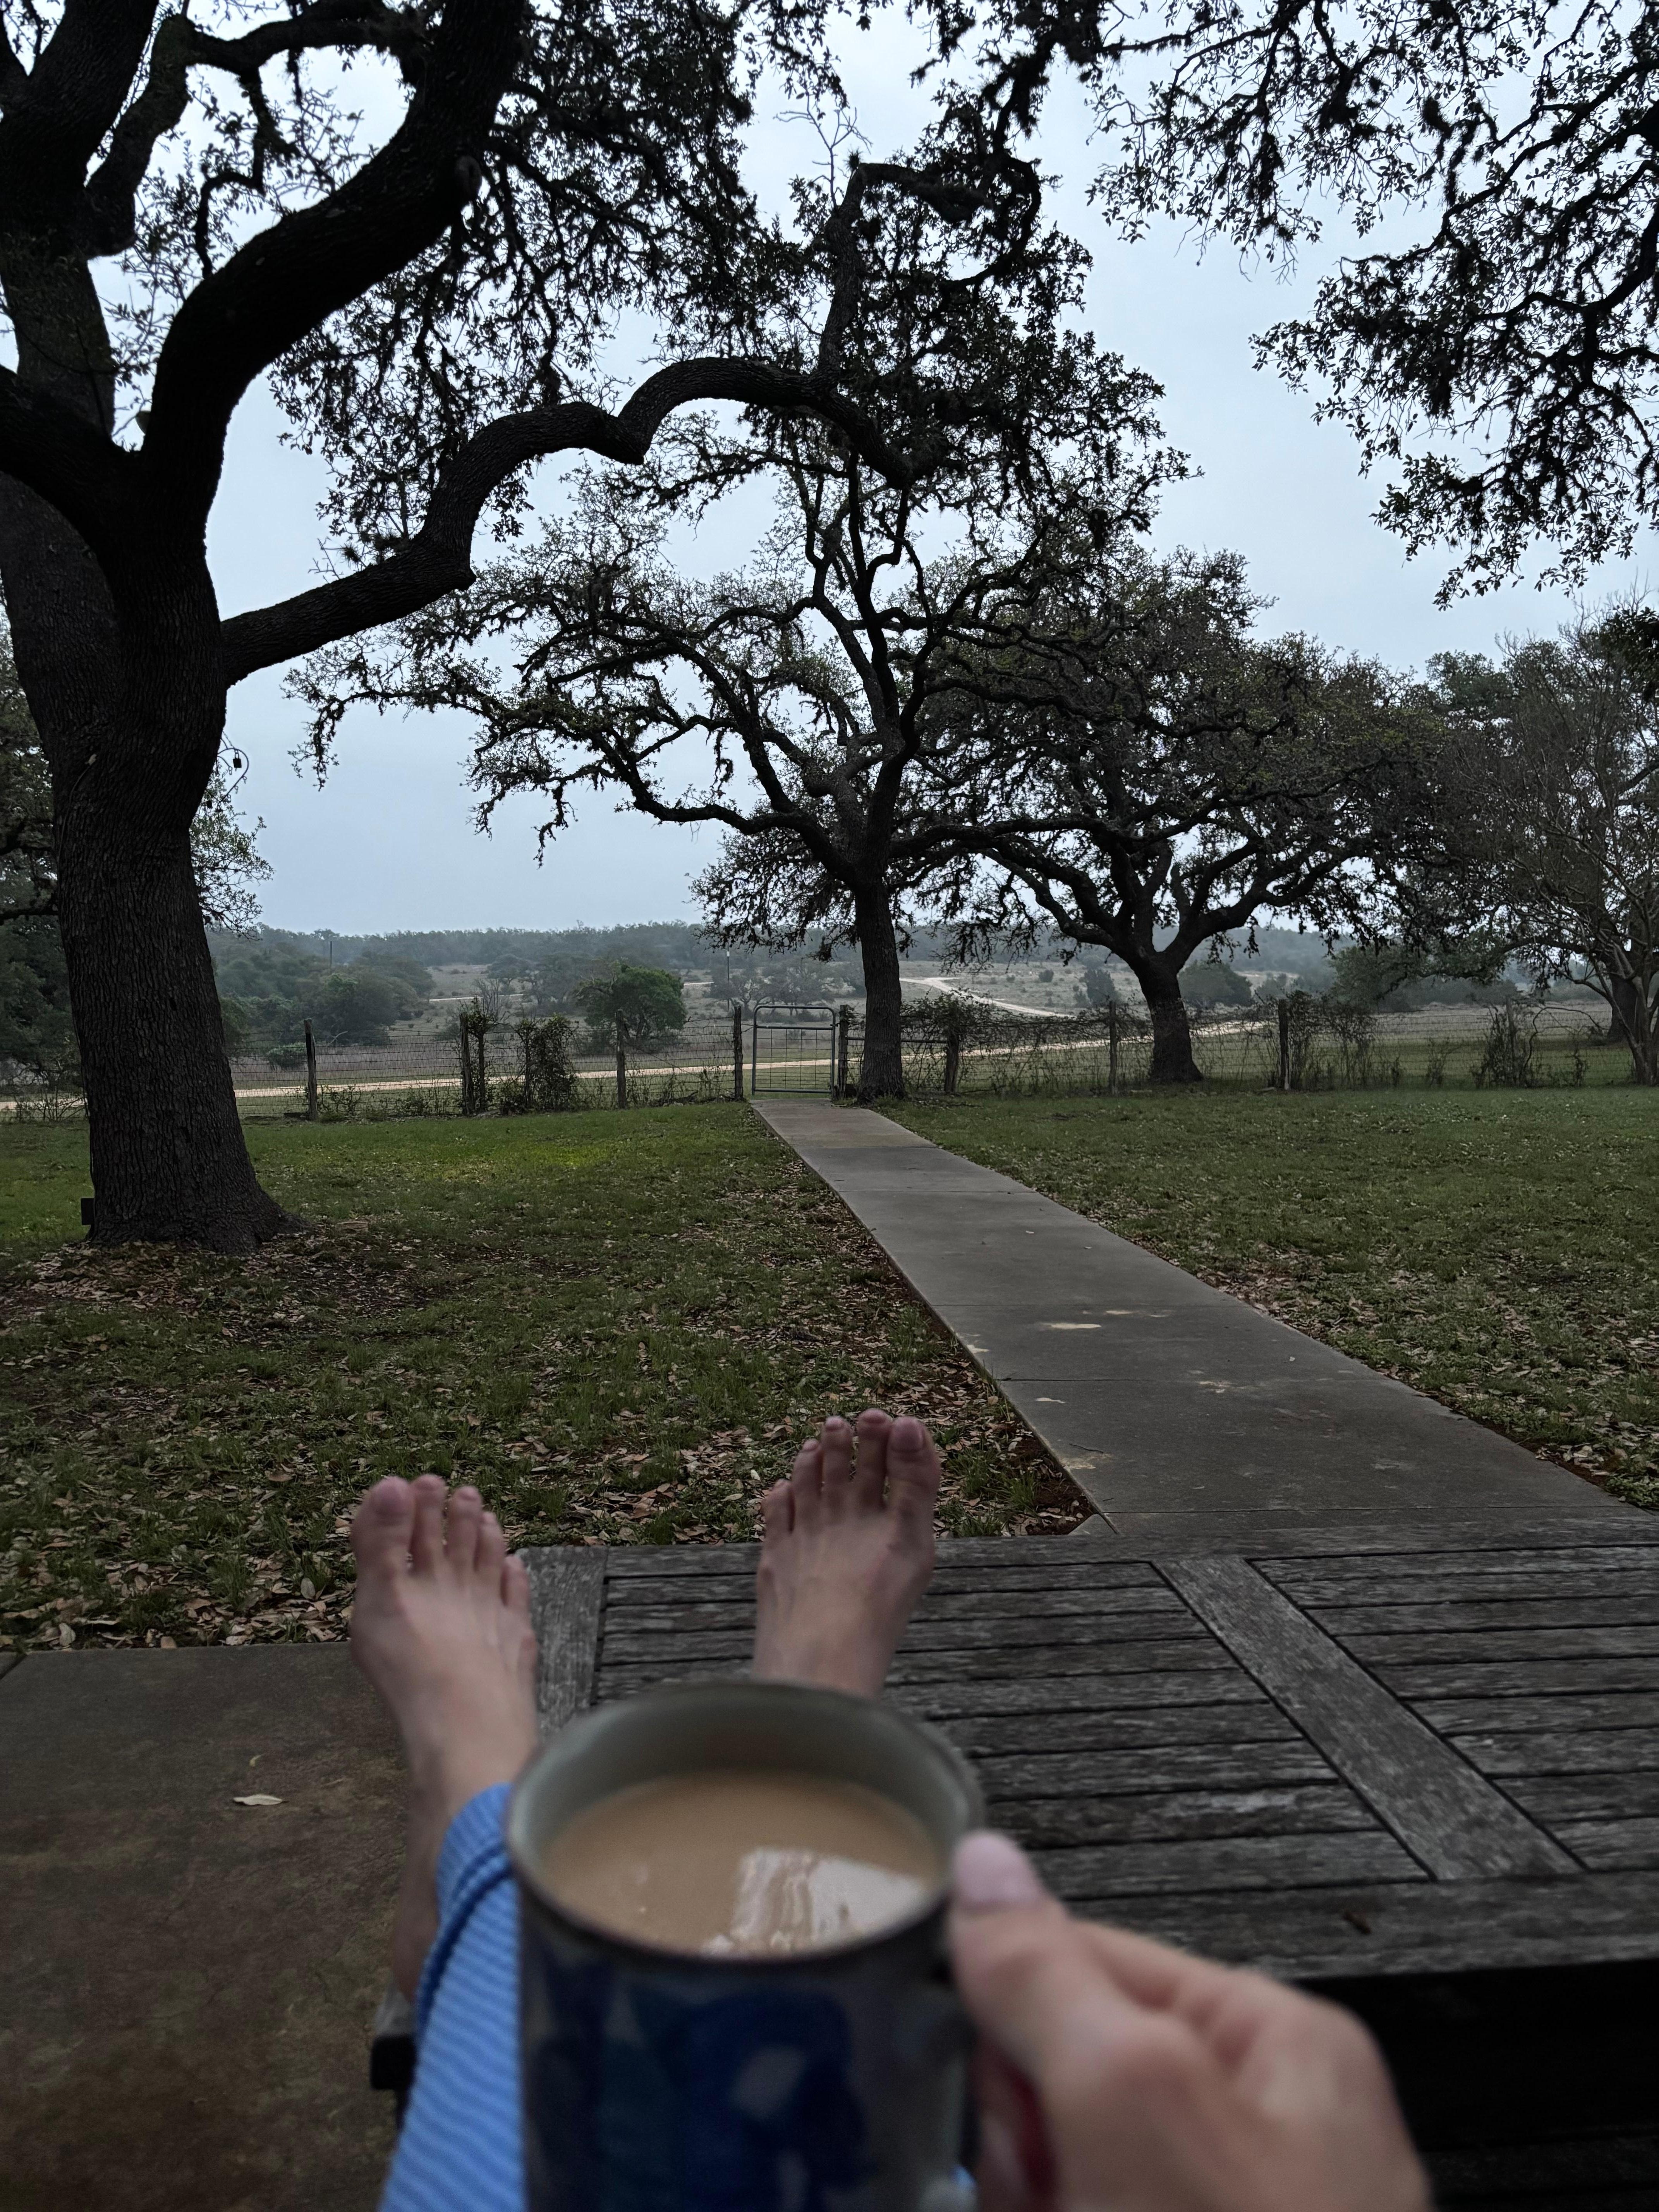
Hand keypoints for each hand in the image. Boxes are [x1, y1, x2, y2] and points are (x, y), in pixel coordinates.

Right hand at [948, 1833, 1430, 2211]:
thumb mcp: (1134, 2102)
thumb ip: (1049, 1977)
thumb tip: (985, 1863)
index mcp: (1276, 2043)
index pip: (1089, 1964)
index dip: (1011, 2025)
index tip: (991, 2095)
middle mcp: (1266, 2125)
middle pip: (1075, 2079)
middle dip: (1029, 2139)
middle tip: (1047, 2190)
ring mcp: (1231, 2205)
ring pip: (1072, 2167)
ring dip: (1031, 2195)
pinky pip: (1088, 2206)